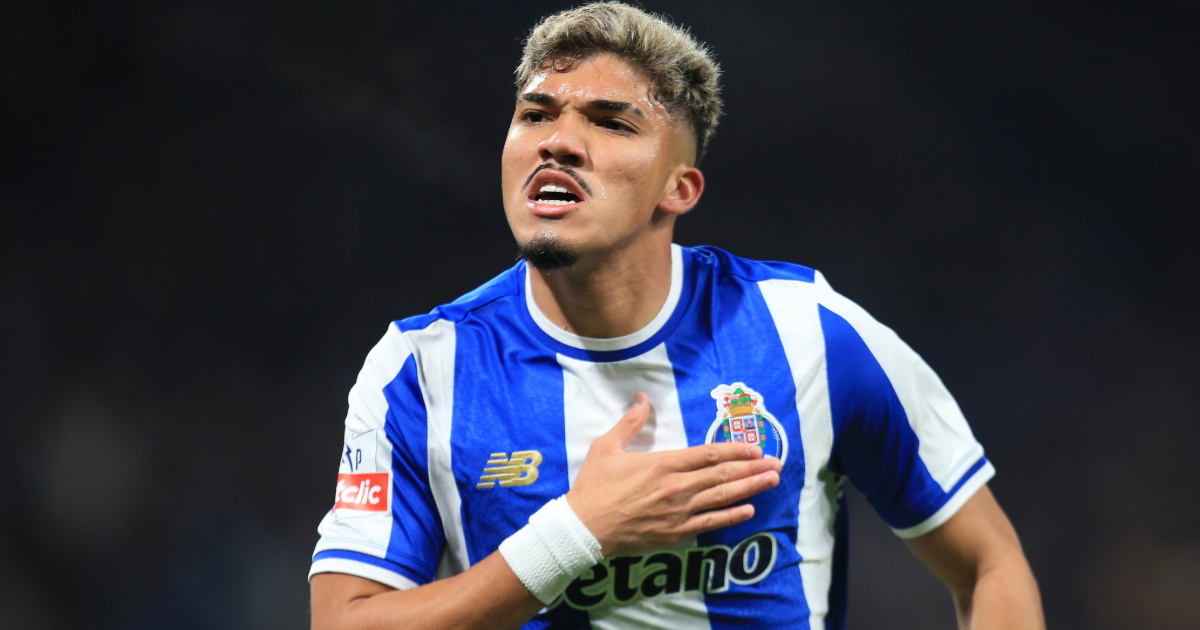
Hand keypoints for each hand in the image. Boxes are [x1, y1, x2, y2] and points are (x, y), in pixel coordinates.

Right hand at [565, 392, 781, 557]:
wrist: (584, 528)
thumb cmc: (594, 486)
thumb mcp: (606, 447)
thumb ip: (629, 423)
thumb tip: (641, 397)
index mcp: (662, 464)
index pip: (708, 454)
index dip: (735, 450)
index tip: (755, 447)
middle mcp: (676, 487)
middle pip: (723, 475)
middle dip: (752, 468)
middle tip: (777, 462)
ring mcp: (678, 512)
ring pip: (722, 498)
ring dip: (750, 488)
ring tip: (771, 480)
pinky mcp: (675, 533)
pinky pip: (710, 523)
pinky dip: (731, 516)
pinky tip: (749, 510)